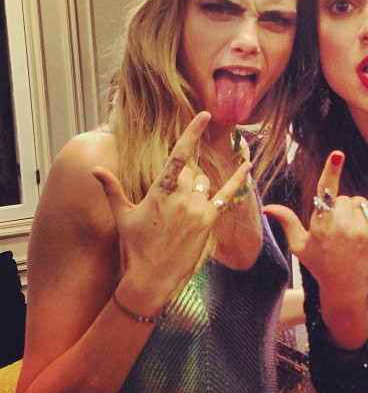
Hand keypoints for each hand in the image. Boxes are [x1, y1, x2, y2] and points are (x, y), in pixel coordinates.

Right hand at [92, 111, 251, 306]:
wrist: (150, 279)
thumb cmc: (134, 247)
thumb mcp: (122, 216)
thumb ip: (112, 189)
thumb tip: (95, 169)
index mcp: (159, 192)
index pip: (178, 155)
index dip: (192, 133)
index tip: (204, 114)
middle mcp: (181, 197)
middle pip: (189, 174)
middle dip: (181, 183)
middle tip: (168, 209)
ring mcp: (197, 210)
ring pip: (202, 185)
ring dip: (194, 192)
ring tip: (179, 217)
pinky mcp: (208, 222)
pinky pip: (226, 196)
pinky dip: (238, 180)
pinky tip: (248, 164)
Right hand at [264, 151, 367, 347]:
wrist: (344, 290)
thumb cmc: (320, 266)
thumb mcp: (299, 245)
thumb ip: (287, 222)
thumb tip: (268, 207)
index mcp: (320, 224)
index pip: (325, 192)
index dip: (331, 171)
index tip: (338, 154)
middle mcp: (339, 225)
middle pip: (345, 197)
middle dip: (342, 208)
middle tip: (339, 231)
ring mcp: (358, 231)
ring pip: (361, 203)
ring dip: (358, 211)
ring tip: (353, 232)